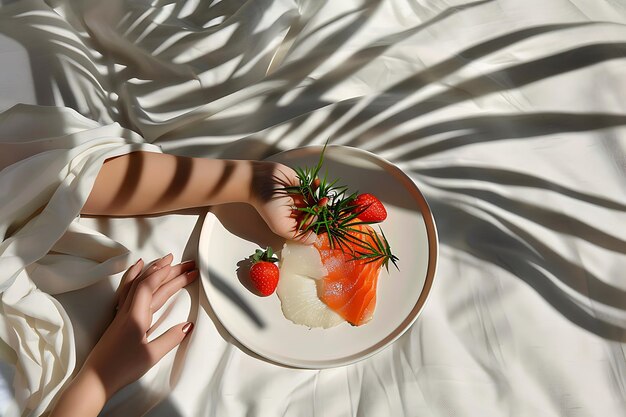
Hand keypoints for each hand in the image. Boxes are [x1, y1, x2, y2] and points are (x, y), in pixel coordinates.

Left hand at [88, 254, 196, 396]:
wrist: (95, 379)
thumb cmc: (121, 368)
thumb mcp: (151, 355)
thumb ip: (171, 338)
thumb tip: (188, 325)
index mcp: (136, 316)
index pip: (149, 286)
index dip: (165, 273)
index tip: (180, 265)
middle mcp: (128, 310)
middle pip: (148, 282)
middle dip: (168, 271)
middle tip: (187, 265)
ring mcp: (122, 313)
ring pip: (139, 285)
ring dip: (153, 271)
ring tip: (165, 260)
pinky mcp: (120, 319)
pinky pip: (128, 291)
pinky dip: (134, 278)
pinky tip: (137, 272)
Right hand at [249, 162, 316, 243]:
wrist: (258, 179)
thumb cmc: (265, 203)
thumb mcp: (279, 225)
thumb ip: (296, 235)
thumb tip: (313, 240)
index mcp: (292, 224)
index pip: (310, 228)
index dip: (316, 225)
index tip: (318, 219)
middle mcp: (297, 213)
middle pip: (315, 215)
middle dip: (320, 212)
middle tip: (322, 206)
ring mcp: (300, 199)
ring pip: (316, 202)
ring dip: (321, 201)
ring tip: (323, 199)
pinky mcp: (301, 186)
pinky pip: (313, 188)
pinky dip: (317, 187)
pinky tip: (317, 184)